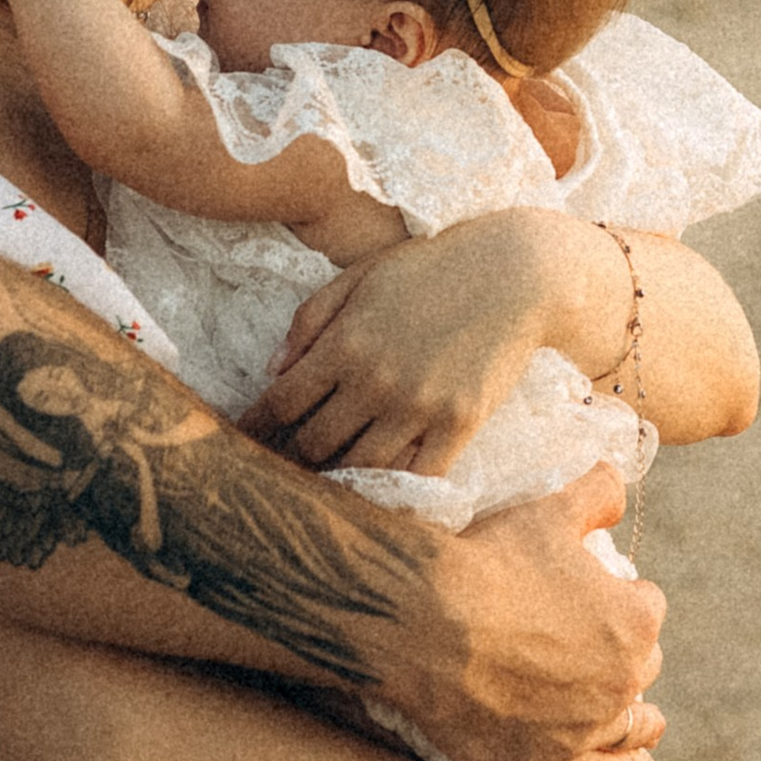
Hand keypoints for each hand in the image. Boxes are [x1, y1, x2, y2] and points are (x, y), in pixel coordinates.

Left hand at [245, 205, 590, 472]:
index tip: (243, 442)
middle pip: (313, 443)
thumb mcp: (361, 276)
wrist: (517, 273)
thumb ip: (310, 321)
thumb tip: (270, 371)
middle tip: (279, 469)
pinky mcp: (459, 424)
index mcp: (344, 343)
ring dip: (335, 478)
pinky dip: (392, 487)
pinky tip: (379, 491)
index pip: (281, 402)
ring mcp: (418, 407)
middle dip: (290, 458)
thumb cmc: (433, 268)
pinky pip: (416, 475)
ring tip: (322, 485)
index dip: (256, 427)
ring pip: (358, 466)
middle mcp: (375, 380)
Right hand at [361, 465, 664, 760]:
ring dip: (633, 719)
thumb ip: (594, 493)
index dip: (622, 602)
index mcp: (635, 618)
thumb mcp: (546, 511)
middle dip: (626, 658)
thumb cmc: (486, 562)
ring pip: (632, 727)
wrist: (421, 622)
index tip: (596, 602)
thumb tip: (616, 479)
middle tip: (592, 653)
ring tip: (631, 719)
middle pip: (642, 668)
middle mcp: (623, 679)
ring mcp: (587, 727)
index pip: (647, 608)